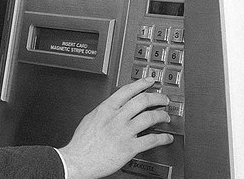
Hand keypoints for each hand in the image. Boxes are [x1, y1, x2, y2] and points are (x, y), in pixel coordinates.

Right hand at [58, 77, 173, 178]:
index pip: (127, 90)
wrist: (77, 161)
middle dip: (157, 98)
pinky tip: (166, 138)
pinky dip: (162, 138)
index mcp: (105, 109)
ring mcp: (123, 132)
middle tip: (163, 100)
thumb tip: (114, 105)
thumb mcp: (90, 118)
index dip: (142, 84)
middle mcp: (116, 118)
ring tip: (165, 117)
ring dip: (162, 116)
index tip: (150, 81)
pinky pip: (151, 140)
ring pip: (149, 117)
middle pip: (142, 101)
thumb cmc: (81, 143)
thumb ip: (104, 110)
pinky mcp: (129, 148)